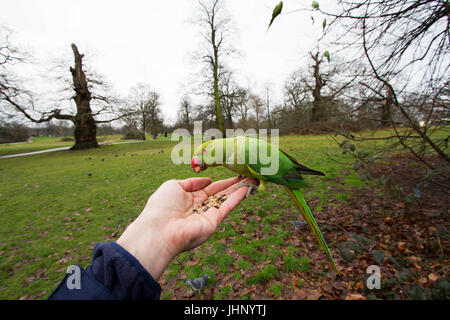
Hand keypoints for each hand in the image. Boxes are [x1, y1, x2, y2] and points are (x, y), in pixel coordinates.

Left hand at [117, 176, 256, 279]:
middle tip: (248, 174)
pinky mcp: (214, 222)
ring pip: (227, 199)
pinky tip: (247, 187)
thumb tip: (208, 180)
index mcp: (189, 198)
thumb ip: (191, 182)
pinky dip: (238, 197)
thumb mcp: (173, 186)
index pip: (210, 188)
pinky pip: (228, 207)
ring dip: (239, 189)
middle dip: (234, 184)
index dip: (222, 181)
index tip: (234, 173)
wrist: (159, 230)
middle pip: (221, 193)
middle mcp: (200, 207)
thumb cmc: (161, 206)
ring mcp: (208, 215)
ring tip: (252, 179)